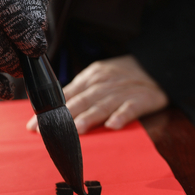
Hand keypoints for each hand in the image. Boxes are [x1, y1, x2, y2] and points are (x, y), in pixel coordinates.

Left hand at [27, 55, 168, 133]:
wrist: (160, 64)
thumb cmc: (126, 74)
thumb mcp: (101, 76)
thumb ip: (81, 90)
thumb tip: (57, 107)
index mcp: (92, 76)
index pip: (67, 94)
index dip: (50, 110)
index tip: (34, 125)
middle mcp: (105, 83)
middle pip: (81, 100)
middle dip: (63, 116)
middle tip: (47, 130)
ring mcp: (124, 90)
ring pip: (103, 104)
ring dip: (90, 116)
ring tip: (76, 129)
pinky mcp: (143, 98)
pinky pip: (131, 107)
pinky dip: (122, 115)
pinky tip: (114, 125)